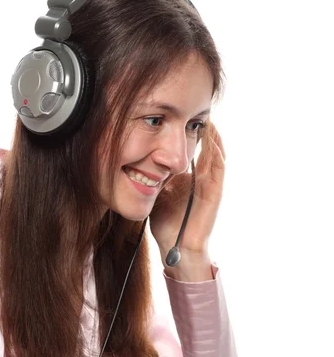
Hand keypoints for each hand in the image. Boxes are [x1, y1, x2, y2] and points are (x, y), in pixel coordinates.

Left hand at [150, 122, 224, 259]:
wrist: (176, 246)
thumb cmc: (166, 221)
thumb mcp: (157, 191)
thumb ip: (153, 175)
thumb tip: (136, 158)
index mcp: (189, 176)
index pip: (192, 148)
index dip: (190, 132)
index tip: (182, 115)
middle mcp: (202, 178)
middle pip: (207, 147)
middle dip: (204, 129)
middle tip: (199, 110)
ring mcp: (210, 185)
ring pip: (216, 154)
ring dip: (213, 137)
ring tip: (208, 119)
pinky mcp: (215, 194)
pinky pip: (219, 169)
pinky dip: (217, 154)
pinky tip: (212, 141)